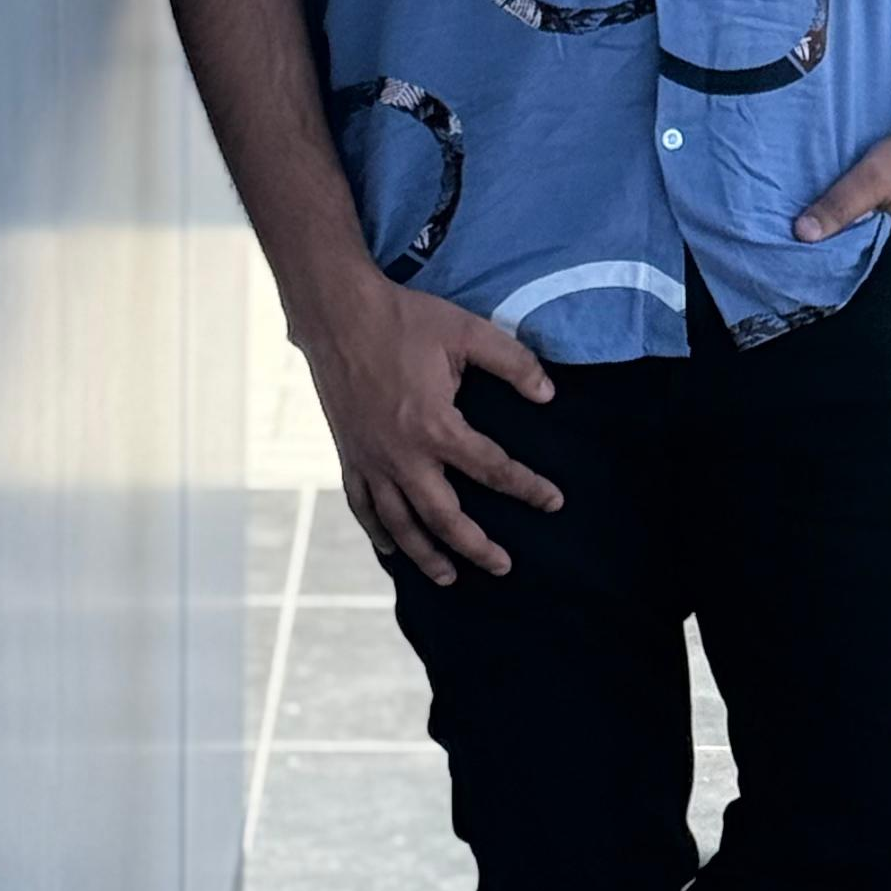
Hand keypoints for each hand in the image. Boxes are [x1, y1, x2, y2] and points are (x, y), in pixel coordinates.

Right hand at [297, 273, 561, 584]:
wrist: (337, 313)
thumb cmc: (403, 319)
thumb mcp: (467, 332)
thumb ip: (513, 363)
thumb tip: (548, 394)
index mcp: (435, 426)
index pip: (492, 470)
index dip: (527, 487)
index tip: (553, 501)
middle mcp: (401, 454)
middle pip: (443, 517)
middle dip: (475, 547)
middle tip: (503, 565)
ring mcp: (370, 459)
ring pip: (399, 523)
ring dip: (425, 555)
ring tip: (449, 577)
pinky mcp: (348, 454)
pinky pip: (361, 505)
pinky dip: (378, 532)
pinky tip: (392, 550)